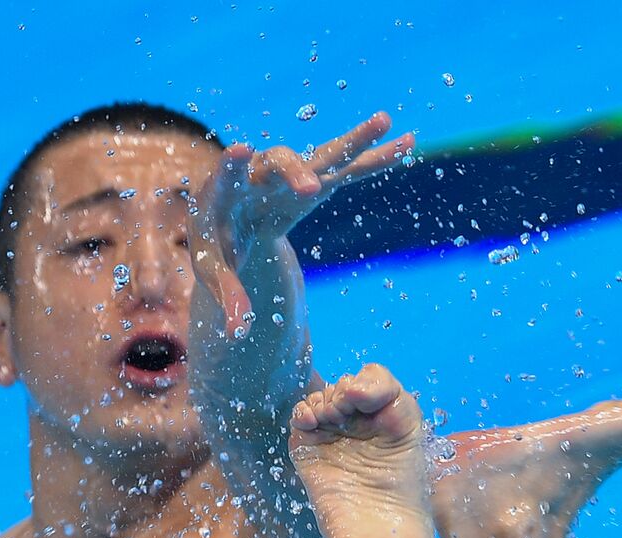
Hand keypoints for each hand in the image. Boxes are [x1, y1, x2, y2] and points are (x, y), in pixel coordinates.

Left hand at [188, 112, 414, 338]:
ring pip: (323, 154)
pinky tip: (407, 144)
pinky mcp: (316, 180)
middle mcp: (259, 174)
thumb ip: (228, 298)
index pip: (227, 178)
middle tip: (310, 188)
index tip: (241, 151)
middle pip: (278, 162)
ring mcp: (291, 174)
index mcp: (226, 194)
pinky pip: (348, 168)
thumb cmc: (217, 246)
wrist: (230, 221)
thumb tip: (237, 333)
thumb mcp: (215, 273)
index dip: (233, 167)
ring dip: (354, 140)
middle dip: (294, 172)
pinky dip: (375, 158)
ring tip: (385, 120)